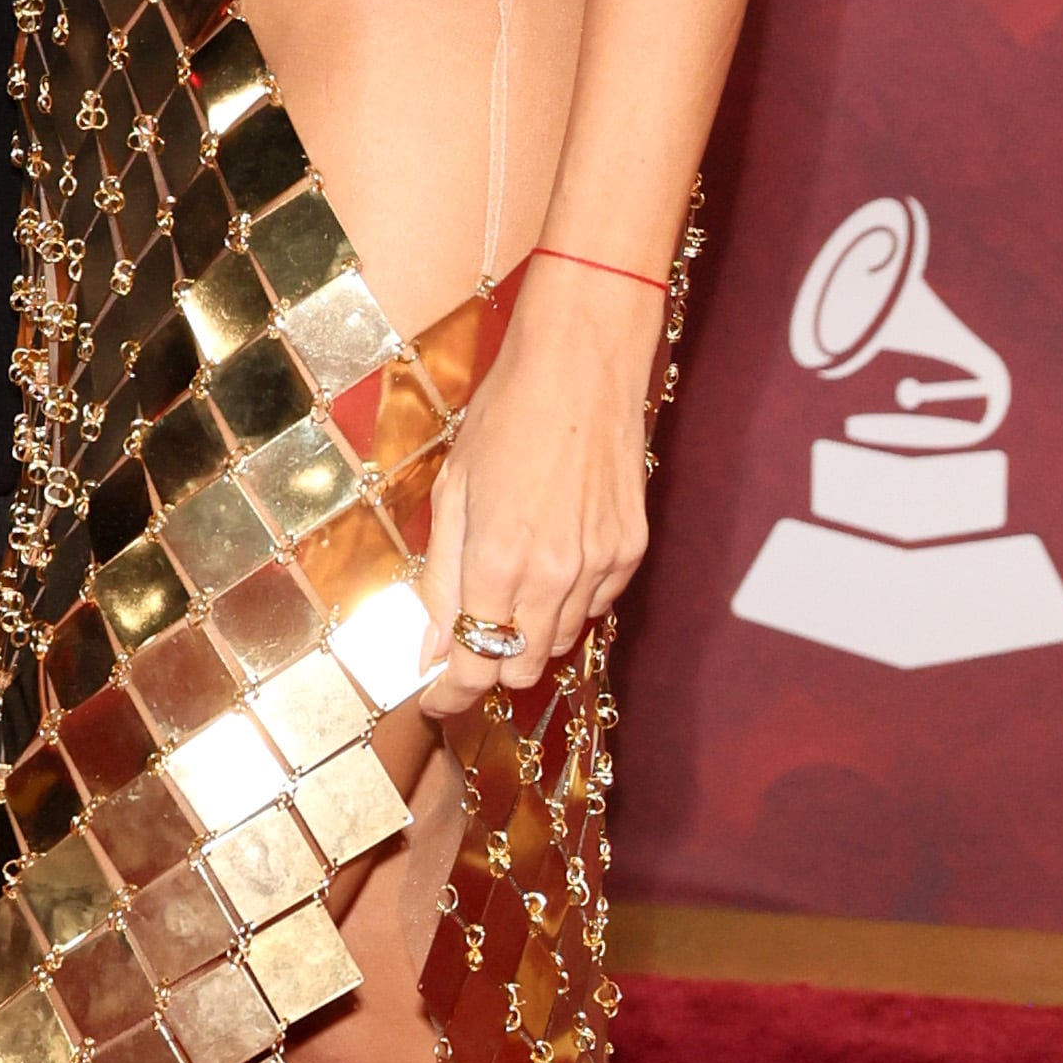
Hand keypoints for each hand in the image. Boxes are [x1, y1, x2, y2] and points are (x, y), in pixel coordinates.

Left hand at [414, 262, 658, 702]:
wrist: (582, 362)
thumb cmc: (506, 414)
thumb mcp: (453, 491)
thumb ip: (440, 577)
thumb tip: (430, 646)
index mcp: (496, 561)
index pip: (474, 667)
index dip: (451, 696)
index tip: (435, 700)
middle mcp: (553, 575)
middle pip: (520, 668)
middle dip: (488, 664)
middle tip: (467, 638)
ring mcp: (600, 565)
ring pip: (560, 641)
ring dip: (528, 631)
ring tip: (510, 580)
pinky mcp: (631, 549)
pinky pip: (596, 605)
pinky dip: (568, 600)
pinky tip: (551, 556)